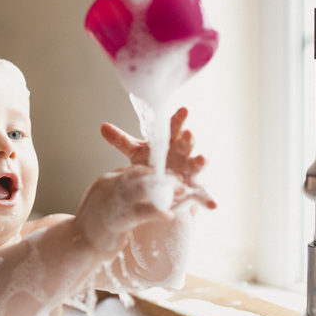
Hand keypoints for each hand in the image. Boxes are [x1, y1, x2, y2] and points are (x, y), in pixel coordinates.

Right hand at [74, 165, 175, 253]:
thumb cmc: (93, 227)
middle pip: (142, 176)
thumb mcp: (105, 203)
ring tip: (185, 192)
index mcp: (105, 181)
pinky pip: (141, 213)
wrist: (75, 246)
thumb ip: (120, 194)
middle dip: (164, 178)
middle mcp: (107, 188)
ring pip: (144, 190)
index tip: (172, 174)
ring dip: (167, 191)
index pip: (134, 170)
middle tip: (182, 180)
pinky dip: (157, 213)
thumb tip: (141, 189)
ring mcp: (110, 203)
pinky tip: (171, 216)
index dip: (155, 172)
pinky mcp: (115, 220)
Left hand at [100, 108, 215, 209]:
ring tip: (203, 159)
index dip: (179, 119)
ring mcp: (190, 171)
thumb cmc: (151, 164)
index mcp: (170, 141)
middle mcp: (183, 153)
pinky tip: (213, 205)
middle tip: (188, 133)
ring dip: (201, 161)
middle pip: (187, 143)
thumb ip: (121, 141)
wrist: (159, 188)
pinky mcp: (193, 188)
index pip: (174, 127)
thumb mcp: (135, 153)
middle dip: (189, 138)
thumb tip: (102, 126)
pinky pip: (202, 194)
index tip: (182, 110)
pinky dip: (208, 199)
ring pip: (198, 164)